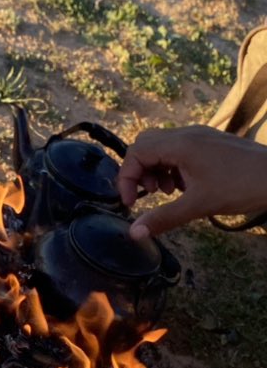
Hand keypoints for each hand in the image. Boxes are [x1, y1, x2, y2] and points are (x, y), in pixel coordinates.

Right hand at [117, 125, 266, 236]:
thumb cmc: (240, 187)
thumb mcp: (198, 206)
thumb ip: (163, 218)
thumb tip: (134, 233)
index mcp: (181, 144)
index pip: (137, 152)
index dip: (127, 177)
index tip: (131, 203)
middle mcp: (187, 134)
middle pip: (146, 145)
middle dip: (139, 171)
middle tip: (148, 196)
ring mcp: (200, 136)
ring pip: (162, 147)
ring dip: (156, 170)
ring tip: (167, 193)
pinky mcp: (209, 143)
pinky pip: (179, 149)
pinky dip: (172, 167)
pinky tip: (184, 187)